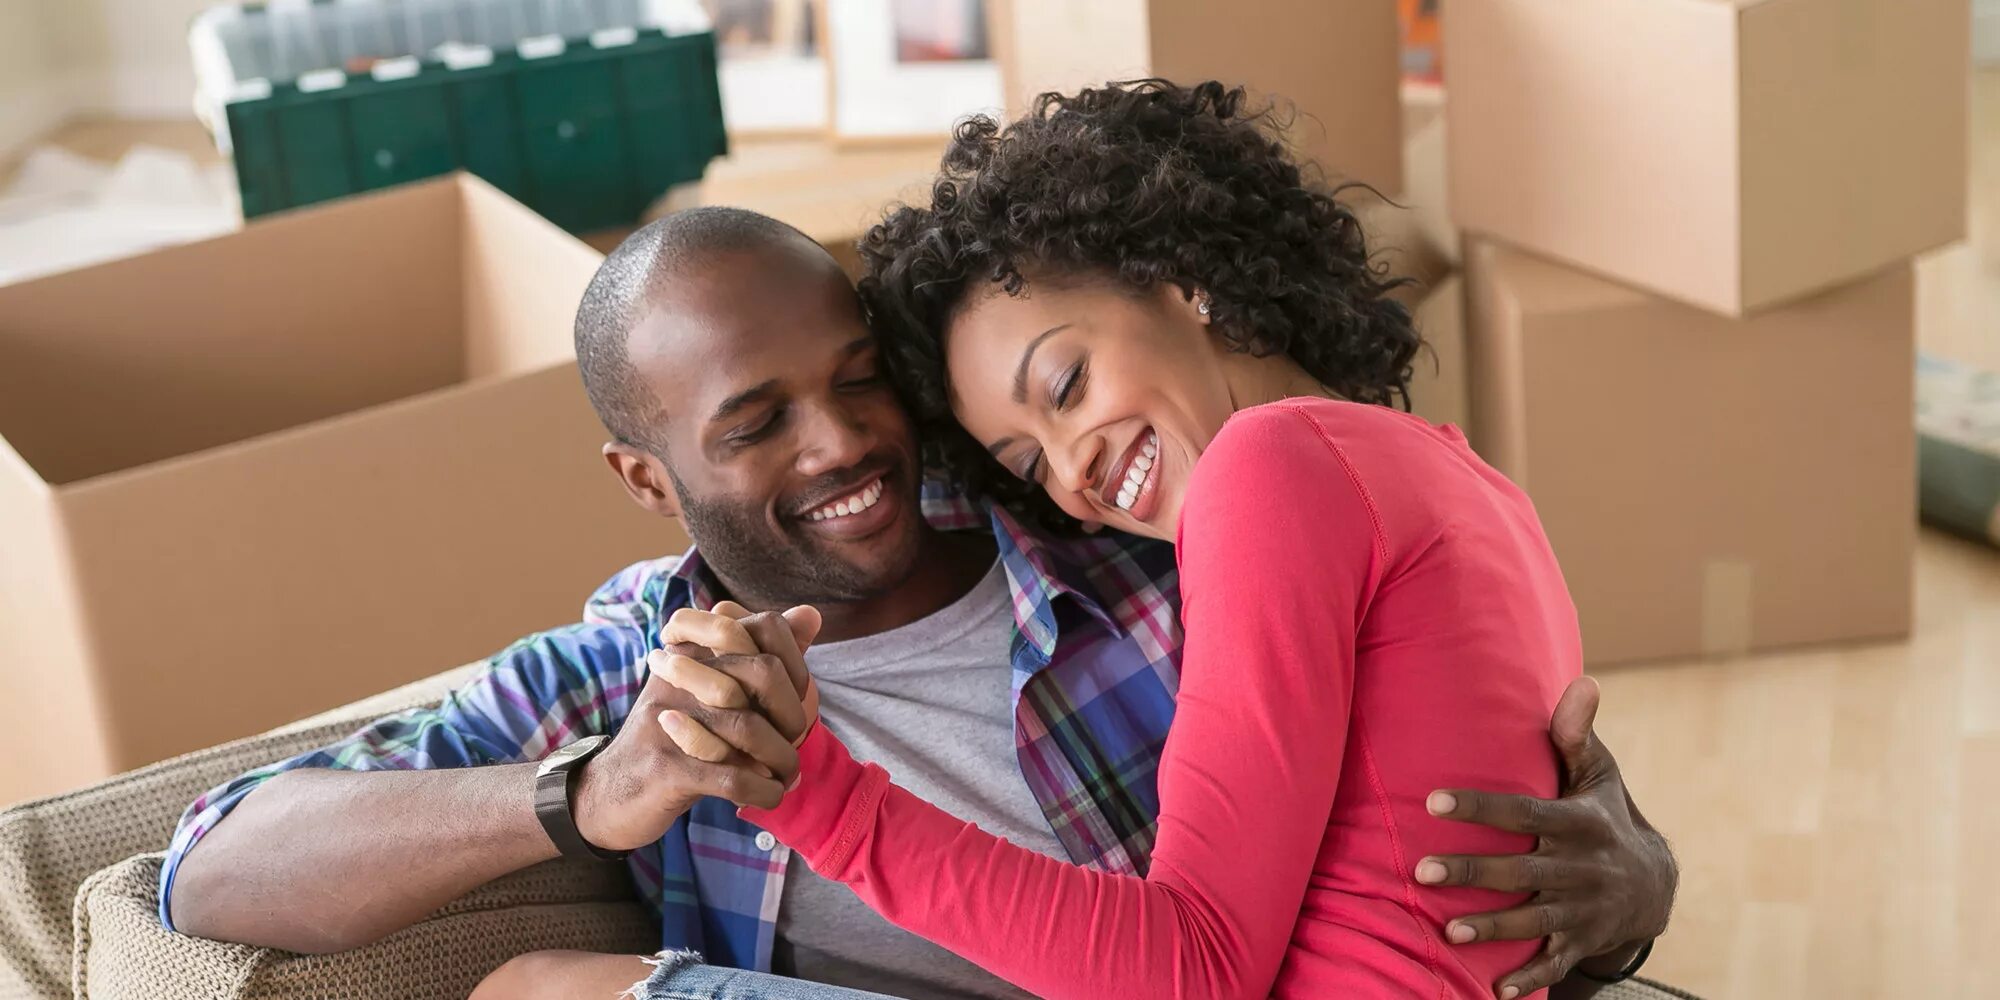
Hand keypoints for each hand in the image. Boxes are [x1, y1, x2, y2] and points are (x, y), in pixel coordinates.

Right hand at [566, 605, 821, 851]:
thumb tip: (811, 613)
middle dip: (792, 713)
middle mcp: (678, 671)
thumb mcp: (712, 688)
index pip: (765, 628)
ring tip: (789, 775)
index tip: (795, 700)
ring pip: (751, 728)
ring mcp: (669, 717)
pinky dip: (763, 790)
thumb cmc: (673, 736)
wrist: (609, 791)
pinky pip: (732, 776)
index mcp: (693, 646)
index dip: (794, 666)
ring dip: (783, 759)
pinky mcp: (667, 767)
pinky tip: (770, 795)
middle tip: (798, 740)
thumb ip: (762, 651)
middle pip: (763, 672)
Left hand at [1415, 677, 1677, 998]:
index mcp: (1579, 823)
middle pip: (1520, 871)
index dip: (1479, 806)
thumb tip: (1584, 681)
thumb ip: (1577, 735)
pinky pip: (1555, 963)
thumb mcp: (1598, 775)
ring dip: (1494, 928)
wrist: (1655, 882)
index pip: (1522, 812)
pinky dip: (1529, 979)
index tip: (1433, 800)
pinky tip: (1496, 990)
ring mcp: (1584, 909)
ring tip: (1449, 930)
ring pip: (1534, 920)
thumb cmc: (1606, 815)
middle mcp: (1581, 868)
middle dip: (1472, 873)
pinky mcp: (1584, 941)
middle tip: (1422, 871)